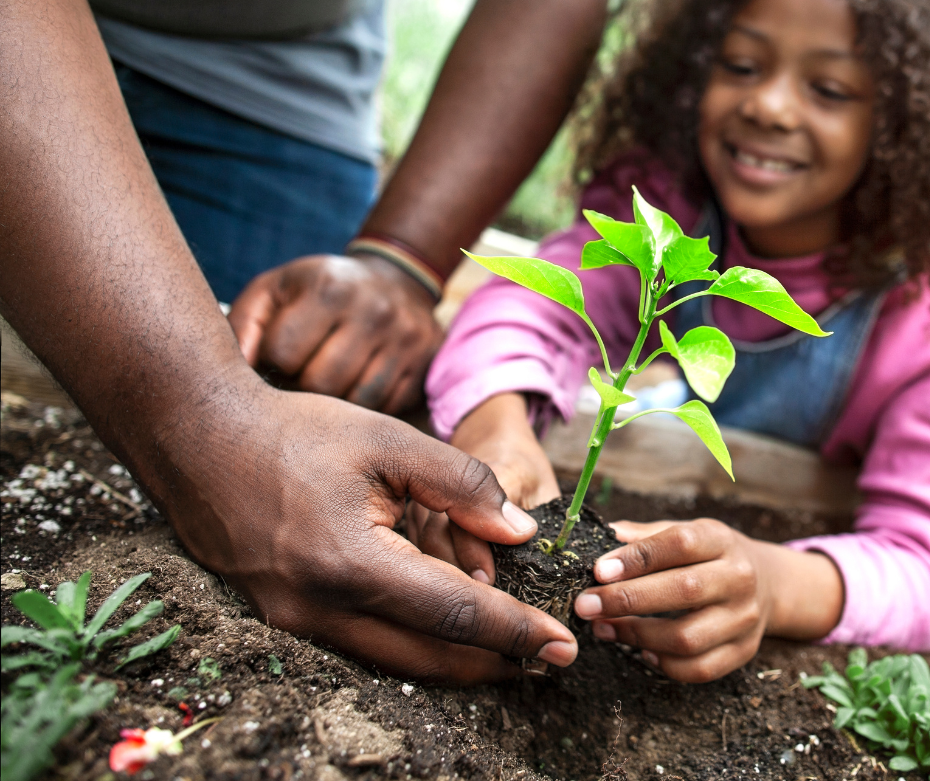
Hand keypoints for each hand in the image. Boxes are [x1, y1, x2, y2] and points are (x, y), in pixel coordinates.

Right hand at [149, 381, 576, 683]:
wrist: (198, 438)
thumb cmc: (294, 432)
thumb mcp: (388, 441)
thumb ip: (461, 485)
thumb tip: (520, 533)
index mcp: (350, 563)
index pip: (454, 613)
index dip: (515, 630)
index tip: (563, 643)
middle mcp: (319, 609)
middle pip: (428, 657)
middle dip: (496, 663)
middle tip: (549, 661)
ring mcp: (295, 623)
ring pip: (395, 662)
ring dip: (457, 664)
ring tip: (512, 655)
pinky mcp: (284, 620)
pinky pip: (363, 647)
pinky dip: (413, 648)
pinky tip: (447, 636)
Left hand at [229, 253, 443, 413]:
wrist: (396, 280)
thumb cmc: (321, 291)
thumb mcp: (275, 290)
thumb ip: (242, 325)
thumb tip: (233, 374)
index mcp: (330, 288)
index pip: (283, 353)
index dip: (272, 363)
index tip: (277, 359)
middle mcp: (374, 311)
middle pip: (321, 384)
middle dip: (302, 387)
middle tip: (300, 377)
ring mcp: (406, 339)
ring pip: (356, 403)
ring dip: (335, 404)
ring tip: (327, 383)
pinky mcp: (425, 365)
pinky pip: (387, 408)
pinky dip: (367, 406)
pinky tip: (357, 386)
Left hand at [571, 519, 775, 682]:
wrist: (767, 584)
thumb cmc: (710, 556)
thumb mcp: (686, 533)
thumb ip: (646, 537)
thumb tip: (602, 537)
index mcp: (721, 540)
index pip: (680, 544)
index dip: (638, 557)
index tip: (599, 570)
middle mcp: (739, 578)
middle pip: (684, 590)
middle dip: (628, 600)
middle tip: (586, 605)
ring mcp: (744, 619)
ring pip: (687, 637)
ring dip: (637, 636)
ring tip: (603, 628)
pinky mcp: (743, 651)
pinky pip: (698, 669)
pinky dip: (663, 663)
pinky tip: (640, 650)